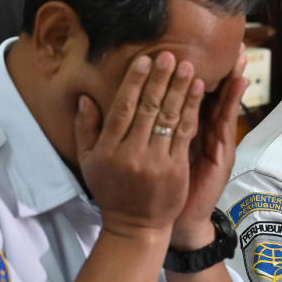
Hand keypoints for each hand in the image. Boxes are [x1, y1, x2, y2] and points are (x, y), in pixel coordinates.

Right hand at [74, 51, 204, 238]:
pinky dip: (191, 110)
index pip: (123, 108)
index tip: (145, 60)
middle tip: (169, 55)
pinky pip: (184, 133)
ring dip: (179, 89)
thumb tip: (84, 98)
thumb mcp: (89, 162)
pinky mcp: (175, 169)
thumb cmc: (111, 191)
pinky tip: (197, 91)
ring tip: (187, 67)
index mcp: (109, 149)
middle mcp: (131, 153)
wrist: (136, 226)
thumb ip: (86, 129)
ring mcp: (155, 161)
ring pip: (168, 118)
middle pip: (147, 108)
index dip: (135, 82)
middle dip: (160, 79)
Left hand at [170, 44, 248, 248]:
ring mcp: (214, 141)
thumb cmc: (162, 190)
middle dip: (219, 69)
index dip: (193, 74)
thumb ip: (153, 131)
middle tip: (228, 41)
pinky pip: (226, 120)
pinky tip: (239, 81)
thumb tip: (140, 101)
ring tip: (238, 53)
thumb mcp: (156, 156)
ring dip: (231, 77)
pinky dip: (232, 100)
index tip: (195, 46)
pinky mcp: (222, 152)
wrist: (177, 221)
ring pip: (222, 102)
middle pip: (212, 93)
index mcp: (184, 131)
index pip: (189, 95)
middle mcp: (202, 132)